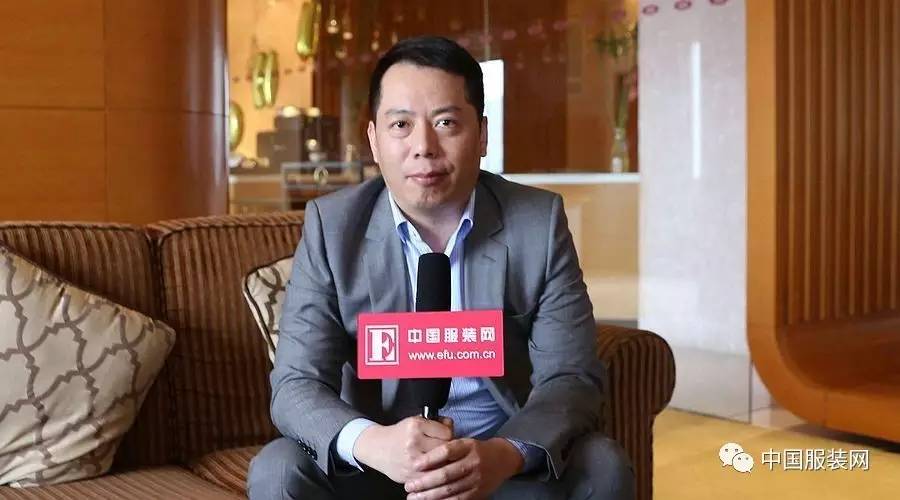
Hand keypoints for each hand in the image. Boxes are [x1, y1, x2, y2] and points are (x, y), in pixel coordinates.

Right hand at [353, 416, 453, 482]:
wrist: (378, 449)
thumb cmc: (400, 434)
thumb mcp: (416, 421)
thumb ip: (435, 423)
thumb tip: (451, 426)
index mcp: (416, 426)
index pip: (447, 432)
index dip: (449, 434)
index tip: (445, 436)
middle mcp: (414, 442)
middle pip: (446, 449)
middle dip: (449, 450)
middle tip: (445, 449)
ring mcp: (413, 461)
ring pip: (442, 464)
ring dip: (445, 463)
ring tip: (441, 460)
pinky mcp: (411, 476)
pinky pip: (433, 478)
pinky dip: (436, 474)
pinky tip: (435, 470)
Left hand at [404, 437, 523, 499]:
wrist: (503, 459)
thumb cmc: (476, 449)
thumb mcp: (464, 442)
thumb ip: (447, 447)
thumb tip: (422, 457)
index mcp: (468, 446)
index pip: (447, 452)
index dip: (430, 459)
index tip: (414, 465)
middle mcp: (473, 462)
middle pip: (446, 474)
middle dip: (425, 482)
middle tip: (409, 485)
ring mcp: (476, 479)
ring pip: (450, 489)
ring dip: (429, 495)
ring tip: (413, 497)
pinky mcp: (477, 492)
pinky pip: (458, 499)